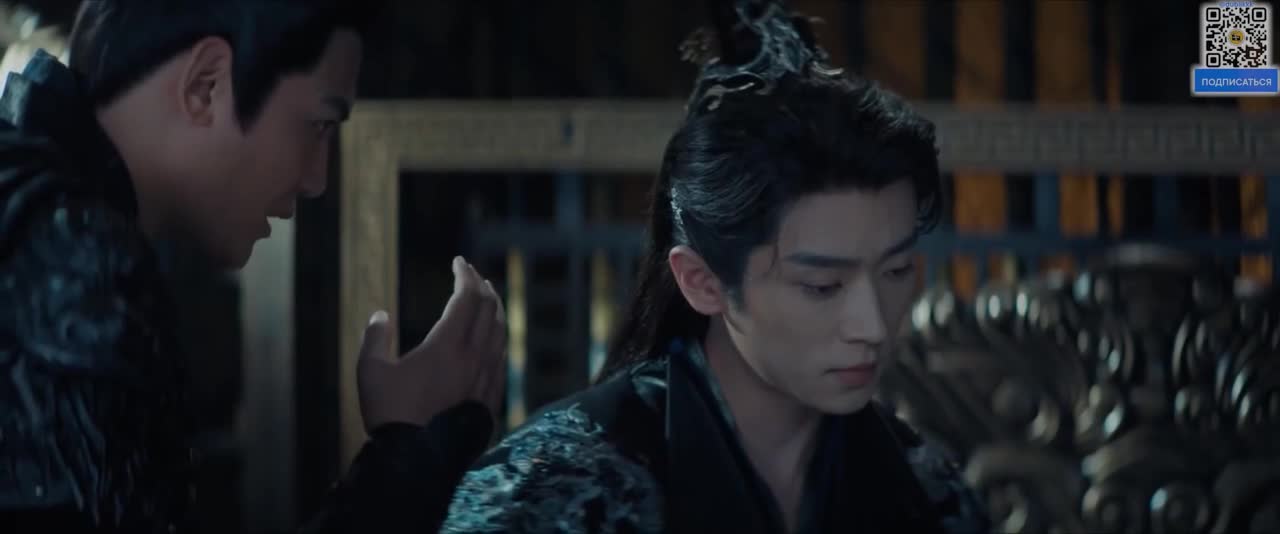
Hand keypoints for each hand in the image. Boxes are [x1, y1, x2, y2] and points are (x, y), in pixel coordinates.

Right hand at [356, 256, 507, 432]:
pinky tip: (494, 341)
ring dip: (495, 311)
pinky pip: (501, 360)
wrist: (414, 460)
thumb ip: (375, 338)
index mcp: (447, 345)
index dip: (465, 275)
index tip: (459, 261)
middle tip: (473, 275)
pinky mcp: (489, 400)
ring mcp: (484, 379)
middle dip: (482, 287)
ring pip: (500, 334)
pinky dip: (499, 340)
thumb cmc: (389, 414)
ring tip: (489, 300)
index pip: (466, 298)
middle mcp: (473, 358)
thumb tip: (380, 315)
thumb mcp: (370, 371)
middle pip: (489, 310)